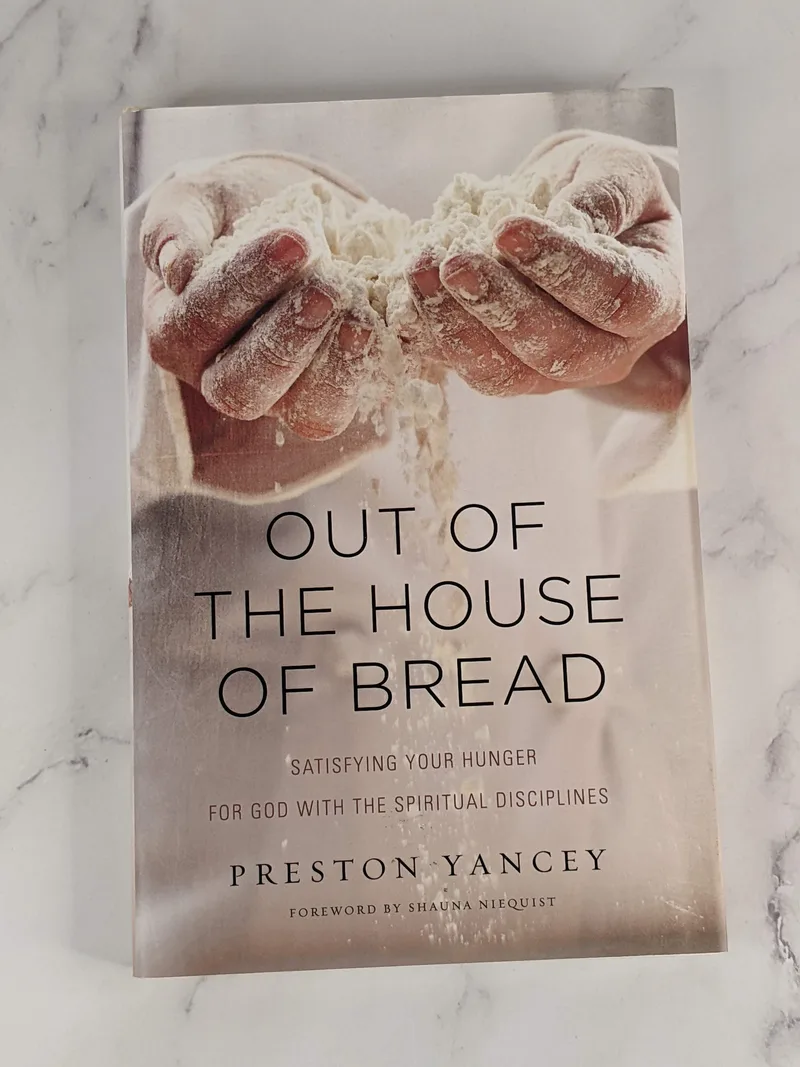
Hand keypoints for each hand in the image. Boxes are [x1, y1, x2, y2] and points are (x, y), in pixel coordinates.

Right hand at [141, 157, 379, 439]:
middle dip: (287, 338)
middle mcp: (217, 378)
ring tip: (360, 313)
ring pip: (298, 411)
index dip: (244, 285)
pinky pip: (337, 408)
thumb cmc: (232, 210)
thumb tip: (174, 266)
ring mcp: (274, 398)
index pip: (198, 323)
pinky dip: (361, 374)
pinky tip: (376, 329)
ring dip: (332, 366)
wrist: (290, 223)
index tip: (294, 240)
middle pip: (241, 388)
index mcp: (175, 333)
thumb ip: (175, 224)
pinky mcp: (322, 401)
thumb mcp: (197, 199)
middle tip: (329, 286)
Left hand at [406, 133, 686, 408]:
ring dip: (457, 327)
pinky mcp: (510, 374)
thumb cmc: (604, 190)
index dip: (563, 270)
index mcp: (654, 296)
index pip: (616, 297)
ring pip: (508, 373)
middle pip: (560, 349)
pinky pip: (470, 371)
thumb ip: (605, 195)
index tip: (510, 230)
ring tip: (421, 274)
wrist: (566, 214)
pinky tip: (409, 299)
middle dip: (502, 307)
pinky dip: (435, 338)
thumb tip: (570, 219)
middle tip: (455, 263)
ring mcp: (558, 372)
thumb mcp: (620, 171)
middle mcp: (611, 350)